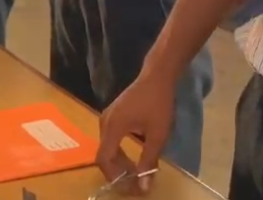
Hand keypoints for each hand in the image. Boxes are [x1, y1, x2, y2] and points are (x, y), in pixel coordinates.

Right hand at [95, 72, 172, 194]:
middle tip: (136, 182)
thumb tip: (144, 186)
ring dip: (119, 162)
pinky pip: (110, 138)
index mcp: (113, 127)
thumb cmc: (158, 104)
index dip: (114, 176)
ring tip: (136, 172)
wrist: (157, 76)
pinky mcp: (113, 115)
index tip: (130, 186)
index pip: (104, 158)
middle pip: (104, 154)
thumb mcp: (157, 135)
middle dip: (118, 171)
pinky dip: (119, 151)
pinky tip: (133, 156)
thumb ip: (149, 161)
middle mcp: (105, 122)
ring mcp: (107, 117)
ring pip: (107, 147)